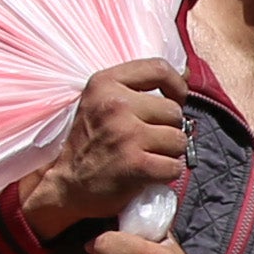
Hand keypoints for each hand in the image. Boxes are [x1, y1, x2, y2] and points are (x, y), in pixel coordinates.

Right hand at [8, 61, 189, 240]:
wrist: (66, 184)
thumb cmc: (88, 143)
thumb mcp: (102, 102)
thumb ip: (139, 88)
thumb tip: (187, 75)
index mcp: (105, 83)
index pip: (159, 69)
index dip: (177, 84)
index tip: (177, 98)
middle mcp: (116, 105)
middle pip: (173, 111)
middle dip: (168, 128)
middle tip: (148, 140)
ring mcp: (126, 134)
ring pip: (179, 140)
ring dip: (169, 152)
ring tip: (147, 156)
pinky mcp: (135, 164)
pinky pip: (175, 166)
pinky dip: (167, 173)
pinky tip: (148, 173)